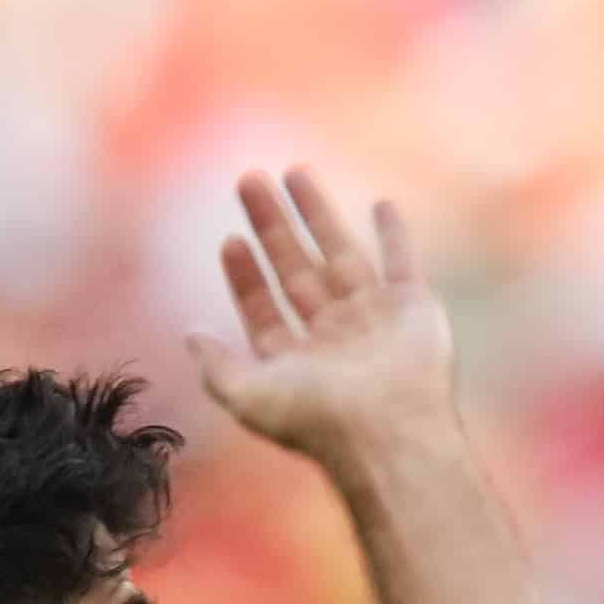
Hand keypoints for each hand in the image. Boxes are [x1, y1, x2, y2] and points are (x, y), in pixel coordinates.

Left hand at [185, 165, 467, 482]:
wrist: (391, 431)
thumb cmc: (319, 421)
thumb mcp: (249, 397)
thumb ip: (216, 367)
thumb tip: (189, 335)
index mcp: (298, 359)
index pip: (263, 307)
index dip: (244, 276)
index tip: (230, 240)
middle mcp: (334, 336)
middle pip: (295, 269)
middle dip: (272, 226)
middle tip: (248, 180)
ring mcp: (374, 319)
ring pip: (340, 254)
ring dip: (318, 214)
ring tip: (294, 172)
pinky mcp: (413, 309)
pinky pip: (402, 262)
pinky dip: (395, 235)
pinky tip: (381, 204)